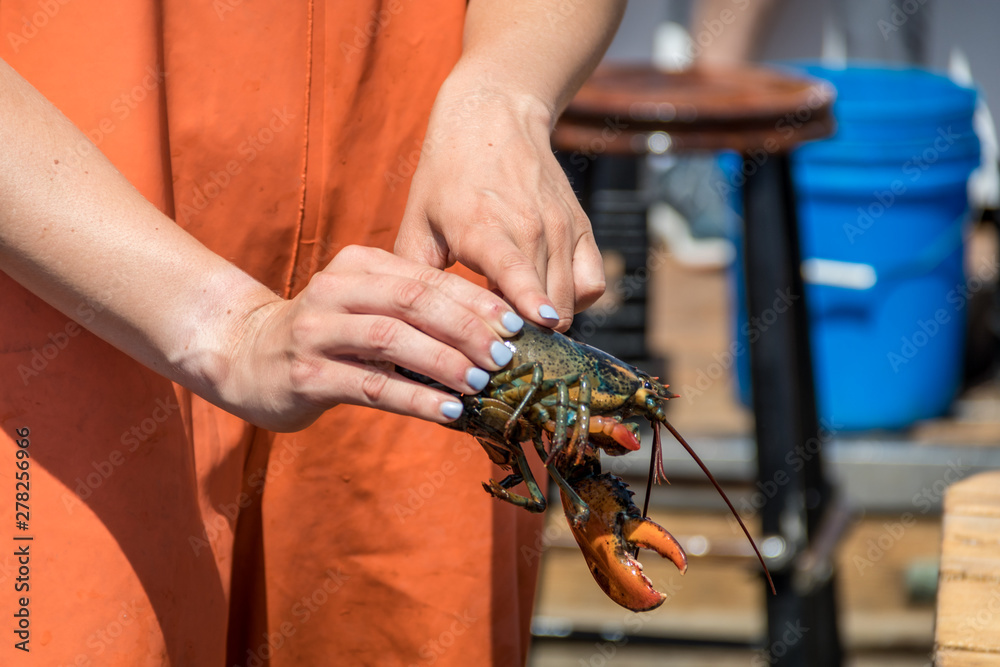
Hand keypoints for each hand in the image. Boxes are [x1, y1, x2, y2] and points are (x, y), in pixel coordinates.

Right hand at [225, 246, 523, 431]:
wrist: (245, 356)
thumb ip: (413, 310)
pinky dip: (416, 399)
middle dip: (467, 328)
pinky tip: (449, 412)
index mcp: (358, 265)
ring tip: (482, 383)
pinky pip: (372, 387)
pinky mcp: (306, 376)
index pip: (428, 279)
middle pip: (414, 303)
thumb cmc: (325, 334)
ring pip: (392, 341)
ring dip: (444, 362)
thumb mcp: (365, 306)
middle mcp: (335, 290)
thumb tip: (491, 336)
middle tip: (505, 356)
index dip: (476, 302)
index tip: (516, 325)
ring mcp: (317, 332)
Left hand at [394, 73, 604, 331]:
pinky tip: (547, 299)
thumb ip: (414, 275)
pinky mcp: (581, 229)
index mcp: (484, 226)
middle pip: (547, 303)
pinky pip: (593, 283)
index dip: (529, 305)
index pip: (516, 271)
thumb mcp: (417, 220)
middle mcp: (531, 228)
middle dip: (526, 335)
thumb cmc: (447, 173)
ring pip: (571, 300)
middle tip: (499, 348)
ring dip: (548, 322)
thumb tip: (409, 325)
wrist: (493, 117)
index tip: (538, 329)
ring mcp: (561, 229)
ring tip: (518, 326)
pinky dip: (576, 301)